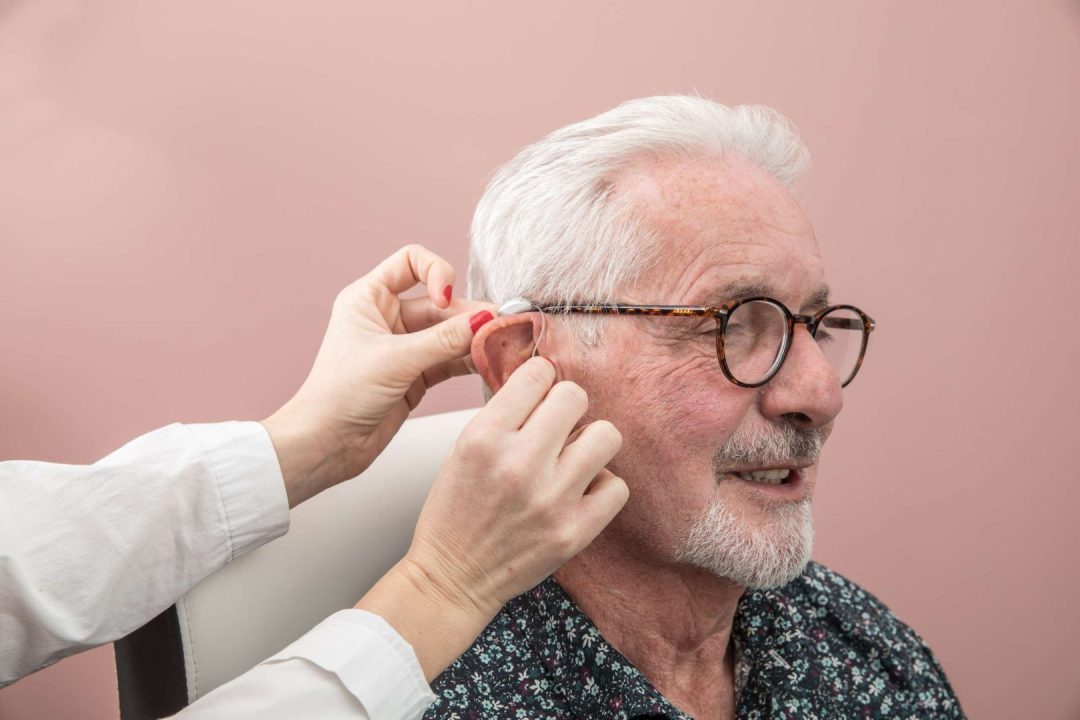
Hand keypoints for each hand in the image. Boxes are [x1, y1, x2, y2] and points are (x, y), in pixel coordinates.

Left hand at [262, 245, 493, 506]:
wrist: (326, 444)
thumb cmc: (340, 395)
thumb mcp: (395, 360)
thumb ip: (443, 340)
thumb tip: (484, 320)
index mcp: (369, 298)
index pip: (411, 261)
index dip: (436, 272)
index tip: (446, 297)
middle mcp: (388, 317)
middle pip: (440, 303)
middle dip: (469, 315)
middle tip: (500, 327)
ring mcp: (404, 347)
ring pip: (450, 333)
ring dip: (475, 339)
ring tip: (503, 347)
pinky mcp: (417, 375)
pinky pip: (451, 360)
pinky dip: (470, 361)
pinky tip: (491, 364)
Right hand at [356, 357, 628, 678]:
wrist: (453, 578)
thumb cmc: (455, 512)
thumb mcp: (462, 449)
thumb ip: (504, 415)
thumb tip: (547, 383)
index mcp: (484, 436)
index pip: (538, 373)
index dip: (542, 382)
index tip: (539, 398)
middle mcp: (518, 462)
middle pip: (575, 396)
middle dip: (567, 409)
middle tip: (557, 429)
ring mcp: (550, 498)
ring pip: (606, 435)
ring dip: (590, 443)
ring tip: (572, 459)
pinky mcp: (574, 531)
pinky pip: (616, 485)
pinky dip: (601, 486)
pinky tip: (579, 492)